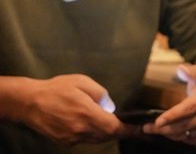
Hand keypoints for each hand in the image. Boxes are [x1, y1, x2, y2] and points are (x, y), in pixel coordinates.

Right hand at [18, 74, 133, 144]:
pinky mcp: (64, 141)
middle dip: (118, 131)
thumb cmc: (57, 88)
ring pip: (96, 139)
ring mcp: (72, 138)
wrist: (29, 102)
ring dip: (106, 133)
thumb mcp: (83, 82)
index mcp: (87, 114)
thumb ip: (101, 94)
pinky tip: (93, 124)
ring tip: (112, 123)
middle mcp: (81, 130)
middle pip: (107, 135)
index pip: (113, 127)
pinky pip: (85, 140)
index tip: (139, 130)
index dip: (128, 129)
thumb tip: (110, 107)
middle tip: (129, 126)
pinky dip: (93, 134)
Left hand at [142, 64, 195, 145]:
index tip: (158, 121)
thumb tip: (181, 68)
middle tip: (147, 127)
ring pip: (186, 135)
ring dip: (168, 134)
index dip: (172, 116)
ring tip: (154, 130)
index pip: (188, 109)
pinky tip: (168, 133)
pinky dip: (178, 139)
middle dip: (164, 128)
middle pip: (184, 125)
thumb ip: (191, 71)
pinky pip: (191, 141)